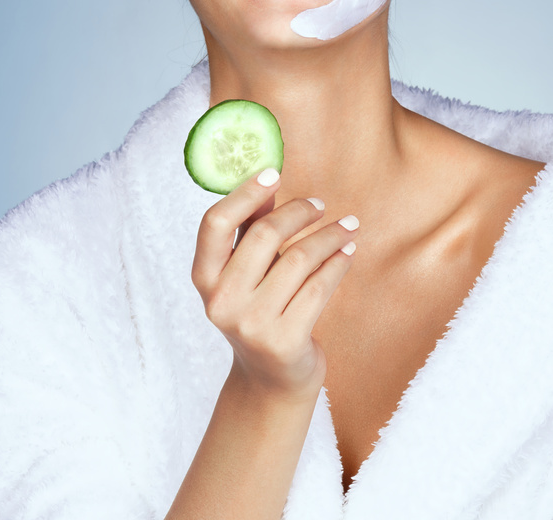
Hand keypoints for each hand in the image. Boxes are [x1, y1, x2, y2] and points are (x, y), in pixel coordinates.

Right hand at [191, 168, 357, 399]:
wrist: (270, 379)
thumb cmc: (258, 311)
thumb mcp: (245, 272)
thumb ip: (251, 229)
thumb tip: (268, 181)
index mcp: (204, 278)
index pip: (215, 223)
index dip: (245, 193)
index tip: (273, 173)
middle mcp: (221, 301)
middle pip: (265, 235)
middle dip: (300, 212)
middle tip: (320, 204)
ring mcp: (252, 324)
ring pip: (300, 259)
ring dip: (330, 236)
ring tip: (348, 227)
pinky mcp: (285, 341)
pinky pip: (320, 287)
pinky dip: (339, 263)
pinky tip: (348, 253)